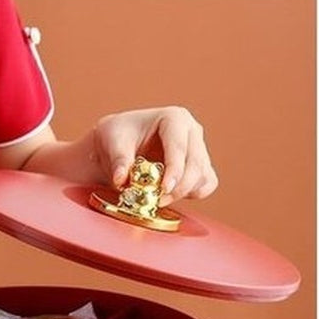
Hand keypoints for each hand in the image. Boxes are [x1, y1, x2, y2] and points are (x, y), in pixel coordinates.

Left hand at [93, 106, 218, 206]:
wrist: (120, 143)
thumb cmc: (119, 136)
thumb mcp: (113, 142)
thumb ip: (119, 160)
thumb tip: (120, 180)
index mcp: (174, 118)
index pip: (179, 147)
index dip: (175, 170)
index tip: (164, 189)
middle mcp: (191, 131)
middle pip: (196, 164)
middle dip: (179, 187)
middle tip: (157, 201)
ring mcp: (198, 149)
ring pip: (203, 176)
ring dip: (184, 193)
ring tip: (158, 199)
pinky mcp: (200, 167)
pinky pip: (206, 184)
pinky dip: (192, 194)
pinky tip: (170, 196)